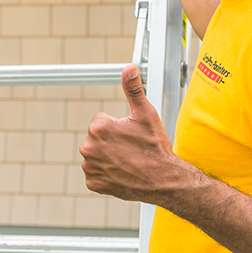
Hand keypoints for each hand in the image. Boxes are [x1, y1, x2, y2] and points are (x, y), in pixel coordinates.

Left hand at [79, 64, 188, 202]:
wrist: (163, 180)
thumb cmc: (155, 148)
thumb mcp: (146, 114)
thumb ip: (133, 89)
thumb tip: (128, 69)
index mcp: (98, 128)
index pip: (101, 121)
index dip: (118, 127)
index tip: (131, 136)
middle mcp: (88, 147)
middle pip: (96, 138)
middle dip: (110, 142)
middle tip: (130, 149)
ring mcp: (90, 167)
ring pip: (96, 156)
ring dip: (107, 157)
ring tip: (127, 161)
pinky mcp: (93, 183)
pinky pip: (96, 174)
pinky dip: (106, 174)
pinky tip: (121, 173)